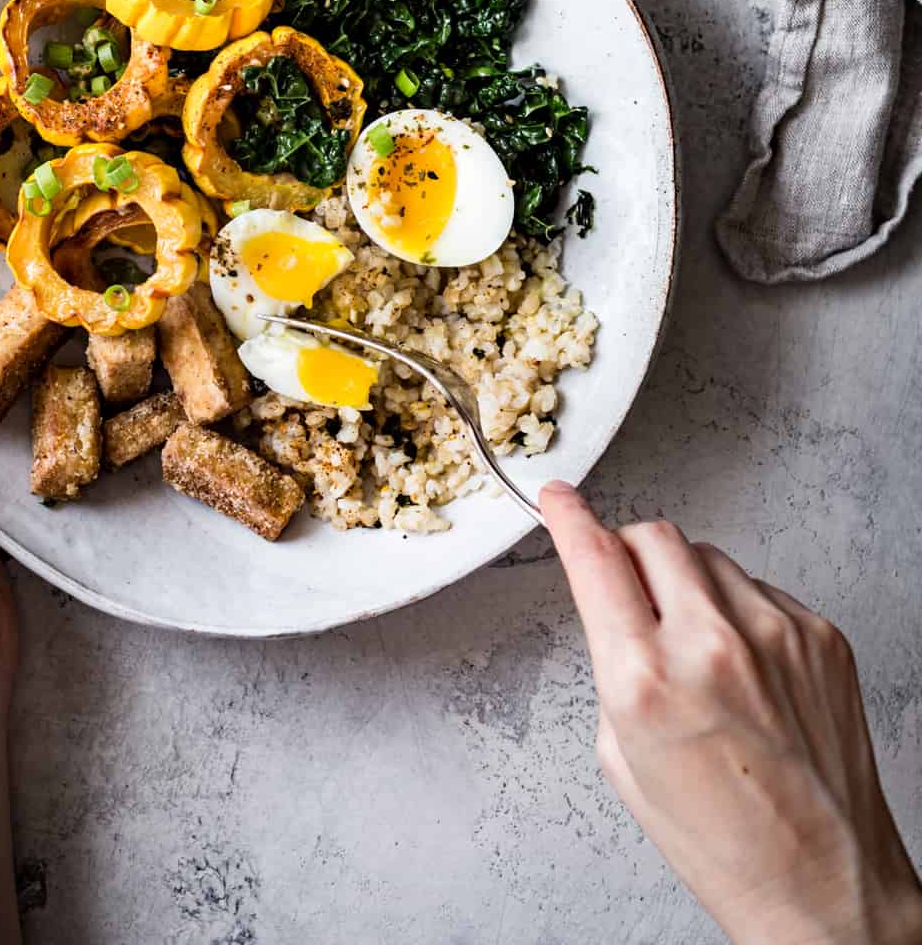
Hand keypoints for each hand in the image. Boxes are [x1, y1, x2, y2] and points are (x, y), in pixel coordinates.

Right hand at [542, 481, 921, 944]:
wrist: (823, 884)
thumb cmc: (721, 842)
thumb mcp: (623, 758)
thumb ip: (614, 667)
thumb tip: (615, 602)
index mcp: (646, 681)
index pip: (594, 559)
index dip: (568, 517)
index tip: (558, 498)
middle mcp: (712, 644)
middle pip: (652, 536)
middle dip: (629, 553)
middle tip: (630, 591)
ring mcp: (776, 633)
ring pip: (709, 557)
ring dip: (688, 584)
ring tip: (699, 654)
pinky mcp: (821, 635)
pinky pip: (760, 589)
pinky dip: (740, 613)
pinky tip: (746, 671)